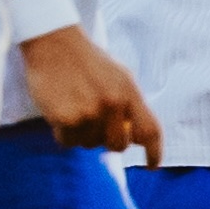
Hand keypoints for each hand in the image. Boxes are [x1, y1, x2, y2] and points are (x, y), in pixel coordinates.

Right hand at [20, 28, 166, 158]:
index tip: (152, 166)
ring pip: (89, 145)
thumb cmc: (88, 61)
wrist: (54, 43)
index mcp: (129, 92)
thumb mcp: (119, 77)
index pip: (150, 131)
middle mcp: (113, 104)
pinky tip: (60, 111)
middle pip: (118, 146)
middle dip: (108, 142)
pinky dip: (64, 133)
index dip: (154, 153)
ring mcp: (89, 112)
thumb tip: (138, 138)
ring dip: (82, 134)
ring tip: (75, 108)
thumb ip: (130, 105)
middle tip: (96, 125)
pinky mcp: (66, 118)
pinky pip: (68, 142)